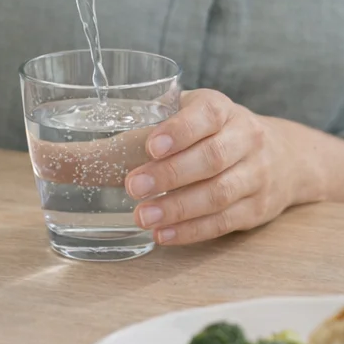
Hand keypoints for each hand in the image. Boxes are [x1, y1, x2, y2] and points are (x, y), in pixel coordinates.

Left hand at [124, 89, 305, 244]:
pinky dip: (192, 230)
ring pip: (218, 193)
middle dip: (170, 174)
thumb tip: (59, 154)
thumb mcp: (189, 113)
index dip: (179, 131)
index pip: (205, 115)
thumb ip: (144, 124)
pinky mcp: (257, 208)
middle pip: (211, 158)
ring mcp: (256, 174)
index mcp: (221, 109)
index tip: (150, 146)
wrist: (284, 155)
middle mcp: (245, 138)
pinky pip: (224, 221)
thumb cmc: (215, 131)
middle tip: (133, 186)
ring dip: (178, 208)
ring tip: (143, 217)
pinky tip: (164, 234)